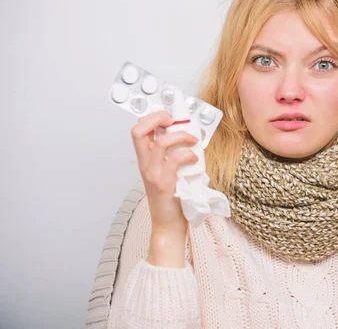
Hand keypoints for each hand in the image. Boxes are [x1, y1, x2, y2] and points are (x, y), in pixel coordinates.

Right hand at [131, 111, 199, 234]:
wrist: (168, 225)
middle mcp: (146, 164)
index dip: (152, 117)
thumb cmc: (172, 199)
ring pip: (161, 143)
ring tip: (193, 141)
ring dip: (181, 136)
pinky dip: (188, 155)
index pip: (139, 130)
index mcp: (146, 160)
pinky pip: (175, 160)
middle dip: (158, 117)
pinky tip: (195, 160)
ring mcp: (153, 173)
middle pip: (139, 130)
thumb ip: (172, 156)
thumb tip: (187, 137)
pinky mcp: (164, 183)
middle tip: (173, 120)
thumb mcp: (168, 172)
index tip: (169, 116)